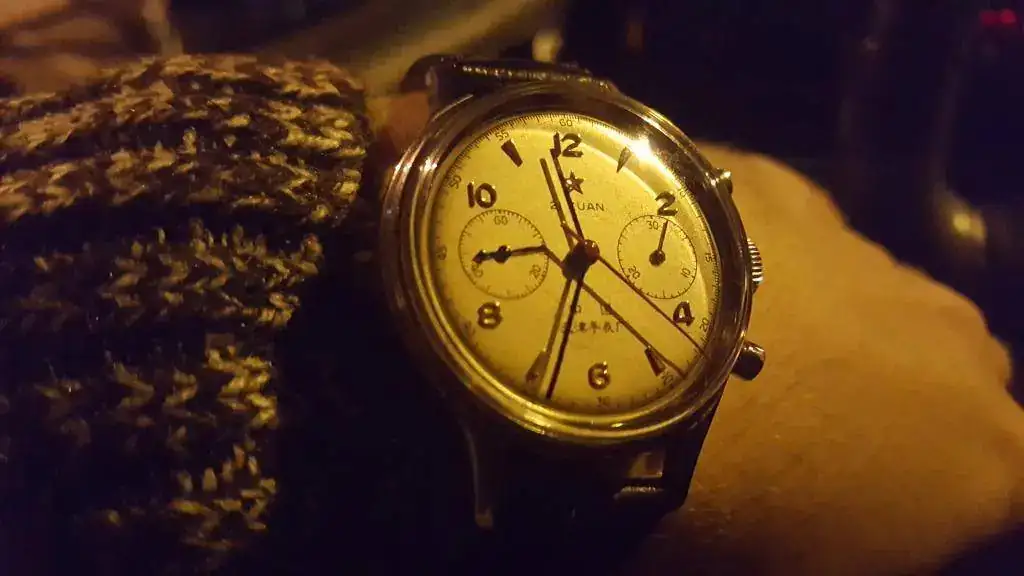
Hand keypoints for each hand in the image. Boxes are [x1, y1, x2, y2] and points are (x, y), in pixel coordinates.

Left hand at [377, 94, 1023, 575]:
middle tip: (788, 441)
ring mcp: (875, 258)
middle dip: (888, 412)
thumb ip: (853, 541)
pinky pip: (793, 243)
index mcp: (988, 457)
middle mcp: (958, 345)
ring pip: (874, 306)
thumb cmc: (728, 512)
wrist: (627, 366)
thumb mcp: (802, 569)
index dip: (938, 500)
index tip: (868, 508)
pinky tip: (690, 295)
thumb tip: (827, 513)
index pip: (1000, 485)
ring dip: (826, 336)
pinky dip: (760, 270)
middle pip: (946, 387)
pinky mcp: (790, 195)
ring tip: (724, 366)